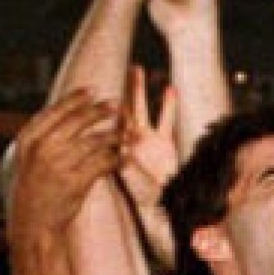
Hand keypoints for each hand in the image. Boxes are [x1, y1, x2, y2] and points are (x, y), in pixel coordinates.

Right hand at [7, 91, 121, 246]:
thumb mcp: (26, 159)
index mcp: (28, 139)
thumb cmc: (32, 191)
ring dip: (113, 136)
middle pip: (78, 120)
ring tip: (124, 135)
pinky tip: (123, 157)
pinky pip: (103, 162)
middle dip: (100, 111)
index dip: (76, 99)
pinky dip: (116, 159)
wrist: (32, 225)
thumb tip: (68, 111)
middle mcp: (42, 148)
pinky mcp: (76, 182)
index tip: (92, 91)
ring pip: (95, 141)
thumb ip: (43, 137)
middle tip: (116, 106)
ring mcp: (59, 165)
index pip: (56, 110)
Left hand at [117, 67, 179, 211]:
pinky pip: (166, 121)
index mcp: (121, 149)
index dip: (110, 110)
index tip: (103, 92)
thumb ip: (132, 165)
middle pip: (124, 110)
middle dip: (124, 91)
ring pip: (141, 110)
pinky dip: (168, 107)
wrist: (164, 205)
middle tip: (125, 70)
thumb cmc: (147, 198)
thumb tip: (126, 152)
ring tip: (137, 68)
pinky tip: (170, 90)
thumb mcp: (137, 182)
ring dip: (138, 91)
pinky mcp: (164, 144)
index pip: (113, 125)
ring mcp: (148, 140)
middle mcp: (131, 141)